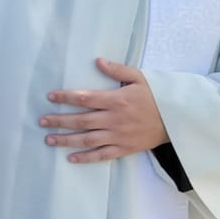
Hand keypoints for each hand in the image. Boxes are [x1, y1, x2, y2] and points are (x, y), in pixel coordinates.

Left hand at [39, 57, 169, 163]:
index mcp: (117, 100)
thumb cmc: (156, 96)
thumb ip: (117, 70)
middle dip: (59, 121)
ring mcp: (118, 135)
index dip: (66, 97)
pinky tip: (70, 157)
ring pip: (87, 139)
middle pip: (81, 120)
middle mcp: (115, 119)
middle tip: (42, 121)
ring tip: (49, 139)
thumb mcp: (140, 78)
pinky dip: (86, 157)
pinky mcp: (124, 148)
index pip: (85, 98)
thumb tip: (97, 61)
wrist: (177, 120)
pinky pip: (101, 155)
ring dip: (67, 140)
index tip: (50, 97)